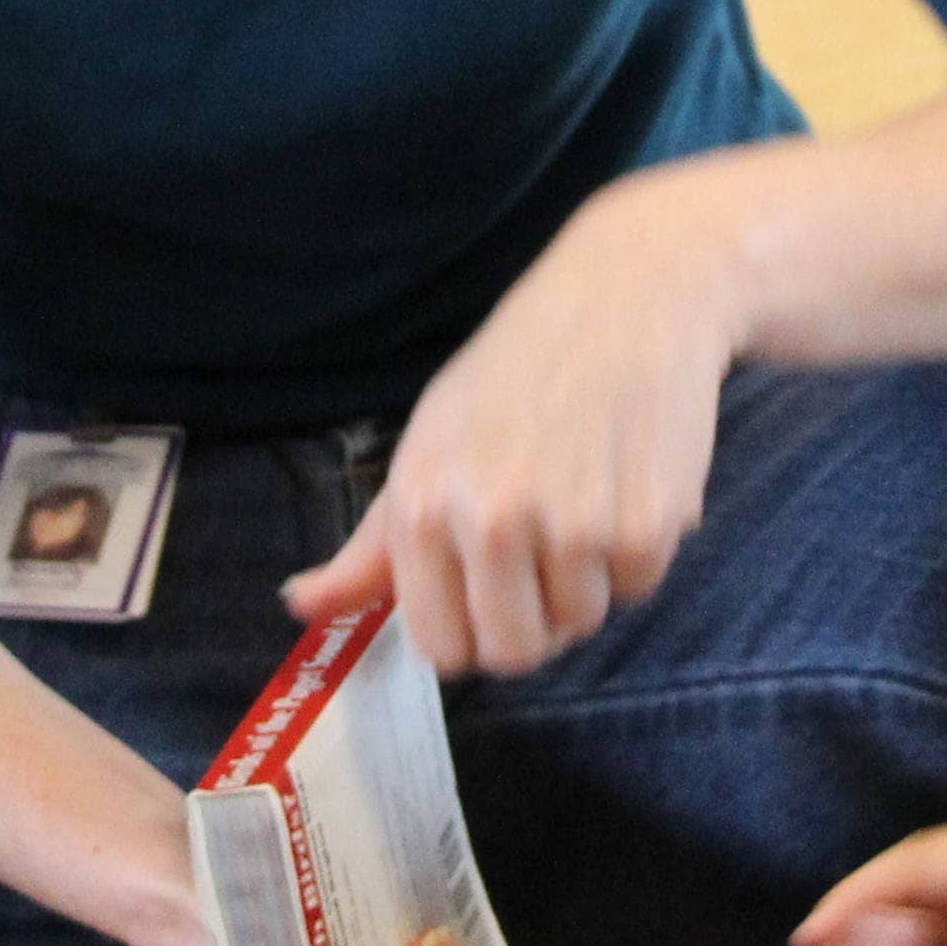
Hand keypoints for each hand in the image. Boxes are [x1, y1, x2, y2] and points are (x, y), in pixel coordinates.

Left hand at [283, 167, 748, 674]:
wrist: (627, 292)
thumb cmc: (517, 371)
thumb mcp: (427, 444)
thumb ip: (372, 545)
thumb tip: (299, 605)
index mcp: (422, 505)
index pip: (442, 647)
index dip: (470, 629)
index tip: (486, 591)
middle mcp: (490, 521)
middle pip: (513, 653)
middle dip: (531, 620)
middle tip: (542, 552)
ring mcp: (572, 525)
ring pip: (581, 624)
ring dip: (588, 580)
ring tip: (585, 497)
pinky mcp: (647, 523)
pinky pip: (639, 587)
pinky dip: (637, 550)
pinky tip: (625, 481)